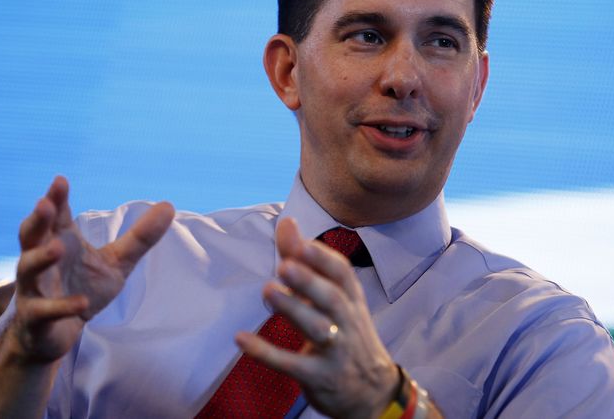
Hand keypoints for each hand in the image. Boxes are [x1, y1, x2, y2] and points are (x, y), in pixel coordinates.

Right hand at [8, 176, 173, 363]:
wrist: (55, 335)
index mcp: (60, 241)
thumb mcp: (116, 262)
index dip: (56, 198)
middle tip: (44, 204)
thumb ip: (140, 237)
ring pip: (29, 269)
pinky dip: (62, 306)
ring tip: (57, 247)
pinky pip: (45, 310)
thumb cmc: (82, 288)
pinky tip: (81, 302)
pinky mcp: (35, 318)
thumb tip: (169, 204)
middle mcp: (40, 260)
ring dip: (41, 257)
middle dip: (37, 220)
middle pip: (31, 235)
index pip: (55, 215)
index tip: (61, 180)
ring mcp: (34, 289)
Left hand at [236, 218, 398, 418]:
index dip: (323, 259)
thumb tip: (287, 221)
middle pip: (332, 298)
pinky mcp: (318, 377)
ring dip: (294, 310)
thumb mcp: (333, 297)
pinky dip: (266, 353)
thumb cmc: (345, 332)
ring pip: (317, 328)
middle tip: (285, 265)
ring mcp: (335, 350)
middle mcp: (347, 322)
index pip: (343, 275)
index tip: (302, 243)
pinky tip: (241, 339)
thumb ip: (304, 260)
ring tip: (268, 290)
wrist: (372, 392)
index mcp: (351, 299)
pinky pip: (292, 364)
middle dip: (310, 281)